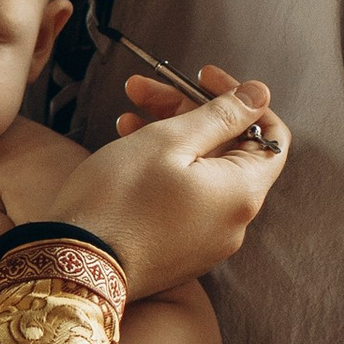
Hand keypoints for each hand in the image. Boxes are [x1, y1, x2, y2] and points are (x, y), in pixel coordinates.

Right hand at [53, 75, 288, 294]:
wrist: (74, 265)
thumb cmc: (118, 199)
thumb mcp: (169, 141)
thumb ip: (222, 115)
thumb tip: (260, 94)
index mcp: (242, 192)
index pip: (270, 135)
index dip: (241, 99)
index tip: (202, 78)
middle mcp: (235, 221)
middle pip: (228, 150)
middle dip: (188, 112)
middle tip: (144, 90)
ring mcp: (208, 241)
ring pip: (202, 172)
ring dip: (170, 137)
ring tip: (127, 118)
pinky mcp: (182, 251)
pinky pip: (186, 199)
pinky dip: (166, 170)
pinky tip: (130, 151)